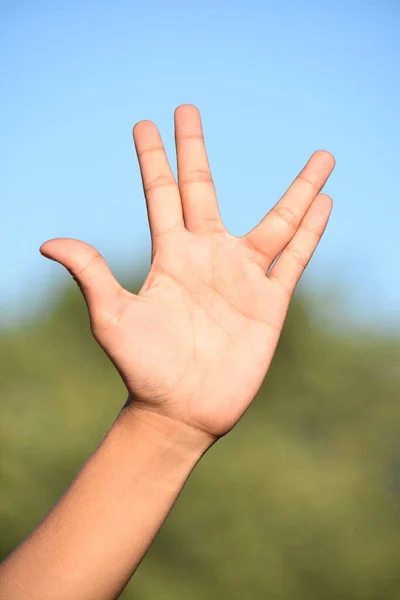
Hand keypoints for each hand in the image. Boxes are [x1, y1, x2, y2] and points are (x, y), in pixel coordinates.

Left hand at [40, 105, 333, 443]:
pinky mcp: (269, 301)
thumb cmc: (144, 368)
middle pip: (205, 190)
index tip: (147, 124)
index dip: (155, 159)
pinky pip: (295, 258)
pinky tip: (325, 203)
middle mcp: (207, 257)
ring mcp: (242, 277)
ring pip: (277, 222)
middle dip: (195, 150)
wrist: (181, 410)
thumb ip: (90, 276)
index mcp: (171, 256)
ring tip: (321, 157)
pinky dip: (311, 231)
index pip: (163, 194)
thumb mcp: (113, 319)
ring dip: (298, 189)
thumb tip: (47, 242)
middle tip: (187, 109)